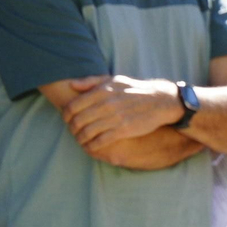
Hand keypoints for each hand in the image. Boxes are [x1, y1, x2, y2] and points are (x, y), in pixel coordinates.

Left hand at [60, 75, 183, 152]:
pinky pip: (101, 141)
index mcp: (102, 91)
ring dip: (80, 138)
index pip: (73, 106)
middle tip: (72, 131)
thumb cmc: (134, 90)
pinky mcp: (124, 130)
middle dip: (72, 128)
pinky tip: (90, 146)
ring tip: (80, 140)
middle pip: (78, 120)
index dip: (65, 115)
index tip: (66, 119)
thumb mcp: (114, 79)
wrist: (160, 101)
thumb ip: (91, 82)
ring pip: (87, 132)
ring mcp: (115, 118)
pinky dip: (92, 145)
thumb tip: (71, 85)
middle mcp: (107, 104)